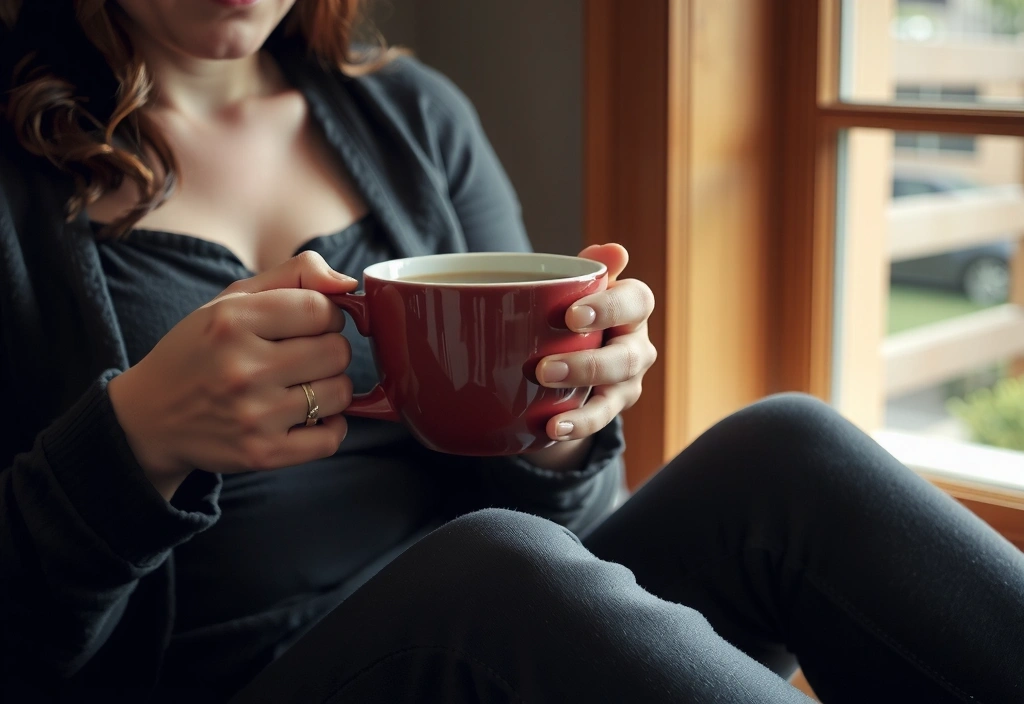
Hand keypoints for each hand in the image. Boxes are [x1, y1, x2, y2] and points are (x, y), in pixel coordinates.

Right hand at [108, 251, 359, 499]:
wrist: (151, 417)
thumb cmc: (203, 350)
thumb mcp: (233, 299)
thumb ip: (294, 274)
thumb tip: (348, 283)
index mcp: (233, 321)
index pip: (320, 309)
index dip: (328, 314)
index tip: (312, 324)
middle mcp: (242, 368)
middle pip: (337, 351)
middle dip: (330, 350)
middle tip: (304, 356)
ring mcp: (253, 415)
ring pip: (341, 393)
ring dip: (331, 388)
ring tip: (302, 385)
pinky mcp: (262, 453)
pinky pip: (333, 437)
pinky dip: (330, 426)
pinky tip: (306, 416)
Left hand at [528, 244, 656, 468]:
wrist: (570, 348)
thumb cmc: (573, 309)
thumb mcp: (575, 286)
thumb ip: (586, 270)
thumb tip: (610, 250)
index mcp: (631, 307)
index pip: (636, 302)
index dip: (609, 308)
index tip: (571, 315)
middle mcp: (637, 345)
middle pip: (627, 358)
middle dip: (588, 366)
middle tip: (544, 369)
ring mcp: (627, 381)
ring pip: (616, 395)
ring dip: (584, 408)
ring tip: (551, 418)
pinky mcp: (610, 407)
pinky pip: (599, 420)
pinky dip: (577, 427)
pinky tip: (552, 430)